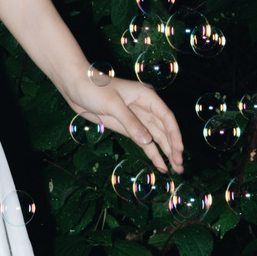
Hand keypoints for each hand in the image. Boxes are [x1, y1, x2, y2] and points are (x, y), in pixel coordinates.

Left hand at [68, 67, 184, 174]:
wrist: (76, 87)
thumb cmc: (94, 88)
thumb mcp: (113, 105)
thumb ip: (131, 123)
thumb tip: (148, 141)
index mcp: (146, 96)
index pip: (166, 117)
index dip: (174, 134)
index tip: (179, 150)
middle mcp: (145, 108)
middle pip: (164, 129)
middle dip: (173, 147)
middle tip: (180, 165)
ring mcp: (137, 119)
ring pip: (156, 137)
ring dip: (166, 152)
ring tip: (176, 168)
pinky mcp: (127, 128)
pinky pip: (144, 142)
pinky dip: (152, 153)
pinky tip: (160, 165)